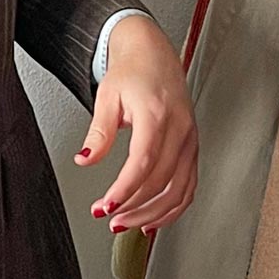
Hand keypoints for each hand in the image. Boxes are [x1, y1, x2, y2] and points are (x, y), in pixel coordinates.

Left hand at [74, 15, 197, 234]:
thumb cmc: (132, 72)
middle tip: (108, 218)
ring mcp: (190, 140)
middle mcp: (180, 129)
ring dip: (153, 214)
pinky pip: (189, 186)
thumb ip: (98, 133)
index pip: (143, 162)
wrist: (154, 55)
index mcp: (158, 115)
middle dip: (134, 207)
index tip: (105, 206)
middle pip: (162, 182)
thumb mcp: (107, 98)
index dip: (124, 190)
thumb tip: (85, 160)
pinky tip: (153, 219)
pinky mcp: (193, 148)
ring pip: (180, 190)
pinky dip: (173, 208)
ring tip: (126, 224)